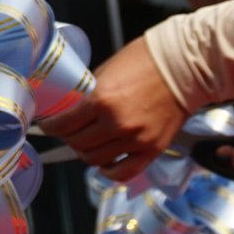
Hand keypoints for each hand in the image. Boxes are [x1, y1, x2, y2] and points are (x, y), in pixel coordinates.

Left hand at [42, 37, 185, 180]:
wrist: (186, 66)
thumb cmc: (147, 61)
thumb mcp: (107, 71)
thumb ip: (90, 96)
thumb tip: (73, 111)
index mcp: (102, 101)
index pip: (63, 125)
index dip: (50, 127)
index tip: (47, 126)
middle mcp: (117, 124)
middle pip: (77, 144)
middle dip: (68, 138)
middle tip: (69, 132)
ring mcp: (135, 140)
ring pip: (95, 160)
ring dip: (86, 153)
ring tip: (88, 144)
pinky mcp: (152, 149)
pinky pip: (124, 172)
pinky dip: (109, 172)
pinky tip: (105, 164)